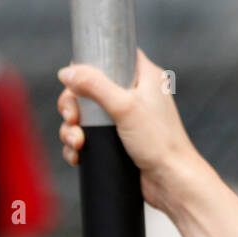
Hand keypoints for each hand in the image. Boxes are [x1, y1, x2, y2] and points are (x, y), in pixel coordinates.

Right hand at [57, 48, 198, 212]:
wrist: (171, 181)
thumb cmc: (157, 141)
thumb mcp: (125, 108)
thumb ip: (95, 86)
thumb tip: (66, 71)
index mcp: (145, 76)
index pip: (114, 55)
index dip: (91, 63)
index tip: (76, 80)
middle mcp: (136, 93)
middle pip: (91, 86)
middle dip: (74, 105)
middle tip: (72, 119)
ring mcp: (127, 117)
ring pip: (87, 113)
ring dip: (72, 128)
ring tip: (76, 143)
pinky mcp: (119, 138)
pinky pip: (90, 135)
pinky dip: (79, 143)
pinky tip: (77, 154)